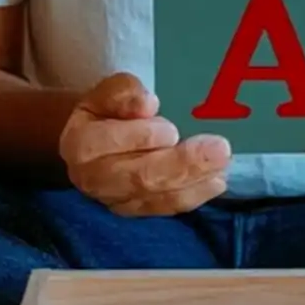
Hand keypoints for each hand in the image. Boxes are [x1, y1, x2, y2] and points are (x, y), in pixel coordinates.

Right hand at [58, 72, 231, 217]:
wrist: (92, 143)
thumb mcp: (107, 93)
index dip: (141, 138)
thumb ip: (124, 93)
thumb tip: (148, 104)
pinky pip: (166, 208)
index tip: (172, 130)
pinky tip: (216, 182)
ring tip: (223, 166)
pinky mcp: (135, 212)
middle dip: (183, 164)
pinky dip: (193, 196)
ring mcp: (115, 200)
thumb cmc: (105, 112)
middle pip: (140, 176)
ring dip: (194, 182)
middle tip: (219, 150)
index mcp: (81, 144)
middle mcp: (94, 179)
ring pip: (157, 197)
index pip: (109, 143)